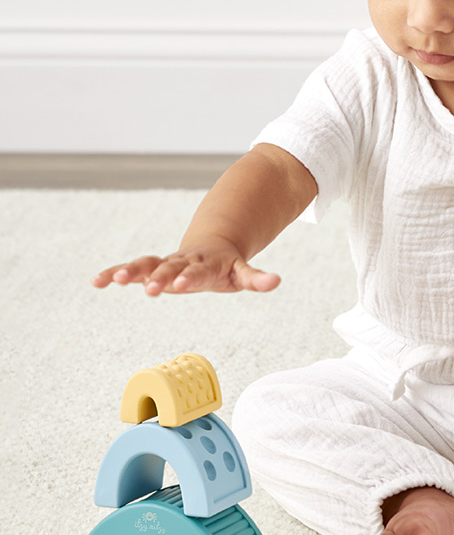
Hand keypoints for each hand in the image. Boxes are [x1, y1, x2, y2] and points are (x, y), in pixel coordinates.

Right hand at [92, 238, 279, 295]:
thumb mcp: (243, 272)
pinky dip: (115, 273)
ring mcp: (166, 263)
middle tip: (148, 289)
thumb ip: (257, 278)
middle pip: (170, 268)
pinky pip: (131, 268)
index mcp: (205, 264)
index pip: (197, 272)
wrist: (213, 245)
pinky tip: (96, 282)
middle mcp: (183, 261)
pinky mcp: (153, 267)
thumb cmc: (227, 266)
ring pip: (146, 264)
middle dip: (159, 277)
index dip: (189, 278)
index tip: (180, 286)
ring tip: (113, 280)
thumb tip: (277, 281)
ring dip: (131, 272)